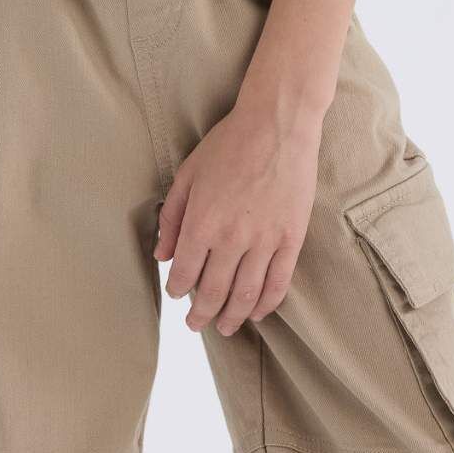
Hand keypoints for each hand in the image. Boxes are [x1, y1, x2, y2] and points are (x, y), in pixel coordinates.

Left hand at [152, 98, 322, 334]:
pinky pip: (279, 282)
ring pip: (246, 294)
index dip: (177, 289)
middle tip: (195, 325)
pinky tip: (257, 312)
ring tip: (225, 328)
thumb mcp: (189, 173)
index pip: (184, 272)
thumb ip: (172, 216)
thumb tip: (161, 254)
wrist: (277, 124)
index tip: (176, 294)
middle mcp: (232, 238)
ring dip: (233, 317)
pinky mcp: (292, 238)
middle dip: (202, 314)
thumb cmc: (229, 143)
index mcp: (202, 221)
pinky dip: (267, 304)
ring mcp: (265, 240)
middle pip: (214, 292)